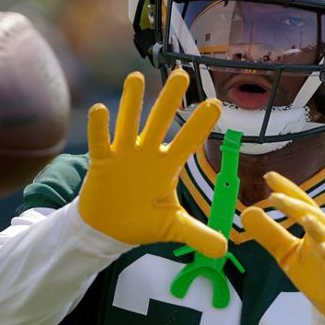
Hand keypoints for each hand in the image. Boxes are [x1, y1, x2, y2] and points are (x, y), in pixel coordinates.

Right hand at [78, 70, 226, 257]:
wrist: (109, 230)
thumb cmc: (142, 221)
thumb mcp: (173, 228)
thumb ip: (198, 235)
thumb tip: (225, 250)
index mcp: (167, 166)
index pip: (188, 142)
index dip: (200, 124)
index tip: (214, 104)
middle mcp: (147, 154)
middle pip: (160, 122)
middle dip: (170, 100)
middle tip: (182, 75)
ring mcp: (124, 155)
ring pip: (129, 123)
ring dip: (132, 102)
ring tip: (137, 78)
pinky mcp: (102, 163)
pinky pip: (100, 142)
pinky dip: (100, 127)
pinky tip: (100, 110)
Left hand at [241, 172, 324, 324]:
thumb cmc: (317, 274)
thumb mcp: (287, 254)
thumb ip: (269, 234)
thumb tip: (247, 212)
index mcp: (317, 228)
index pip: (301, 204)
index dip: (287, 189)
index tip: (268, 176)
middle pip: (314, 216)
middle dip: (296, 205)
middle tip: (275, 196)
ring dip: (317, 226)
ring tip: (303, 216)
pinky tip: (323, 249)